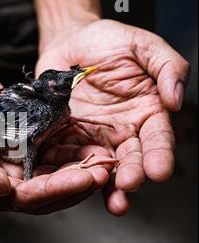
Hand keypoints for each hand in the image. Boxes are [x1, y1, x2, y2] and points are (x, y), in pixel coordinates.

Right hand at [0, 65, 114, 213]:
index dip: (54, 191)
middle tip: (105, 171)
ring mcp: (11, 163)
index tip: (85, 178)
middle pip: (43, 192)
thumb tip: (0, 190)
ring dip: (79, 171)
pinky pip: (51, 153)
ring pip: (51, 175)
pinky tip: (93, 145)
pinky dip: (71, 152)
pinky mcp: (23, 144)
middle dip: (75, 184)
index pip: (21, 198)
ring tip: (107, 160)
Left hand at [36, 19, 189, 214]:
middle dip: (132, 174)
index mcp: (146, 112)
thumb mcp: (144, 46)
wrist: (70, 42)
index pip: (157, 138)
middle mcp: (122, 130)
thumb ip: (167, 68)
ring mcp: (92, 136)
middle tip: (129, 185)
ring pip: (101, 166)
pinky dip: (70, 171)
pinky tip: (72, 183)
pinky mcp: (66, 137)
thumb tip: (176, 100)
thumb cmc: (109, 42)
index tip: (159, 170)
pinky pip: (68, 156)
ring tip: (111, 201)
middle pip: (130, 158)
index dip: (159, 155)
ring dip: (105, 185)